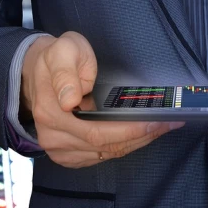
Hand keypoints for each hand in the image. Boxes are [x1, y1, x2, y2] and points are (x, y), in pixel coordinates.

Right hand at [20, 31, 183, 167]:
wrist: (38, 72)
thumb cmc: (56, 58)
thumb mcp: (63, 50)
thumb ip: (66, 71)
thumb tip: (69, 100)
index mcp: (51, 111)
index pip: (97, 130)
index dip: (131, 129)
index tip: (156, 120)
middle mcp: (53, 136)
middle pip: (106, 146)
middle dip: (142, 135)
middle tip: (169, 122)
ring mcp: (59, 150)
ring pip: (106, 154)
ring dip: (137, 142)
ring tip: (161, 127)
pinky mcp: (67, 156)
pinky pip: (101, 157)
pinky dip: (124, 147)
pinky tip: (141, 135)